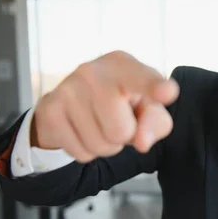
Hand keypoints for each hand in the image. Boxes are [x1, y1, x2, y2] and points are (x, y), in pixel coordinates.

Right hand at [31, 50, 178, 162]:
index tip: (167, 92)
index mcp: (124, 66)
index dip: (155, 88)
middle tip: (116, 120)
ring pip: (101, 145)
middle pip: (122, 131)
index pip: (142, 79)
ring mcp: (67, 88)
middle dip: (123, 136)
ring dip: (105, 145)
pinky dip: (87, 151)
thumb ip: (155, 124)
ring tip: (99, 125)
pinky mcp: (50, 110)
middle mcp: (93, 71)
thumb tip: (140, 142)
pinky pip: (81, 153)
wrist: (73, 101)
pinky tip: (82, 130)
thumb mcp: (148, 110)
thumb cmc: (122, 104)